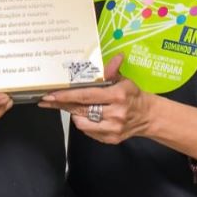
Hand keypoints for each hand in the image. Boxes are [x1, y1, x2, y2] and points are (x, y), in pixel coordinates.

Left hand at [38, 55, 153, 144]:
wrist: (148, 116)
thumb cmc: (133, 96)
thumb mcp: (124, 81)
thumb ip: (112, 72)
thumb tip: (116, 56)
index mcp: (118, 96)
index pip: (86, 96)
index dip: (66, 96)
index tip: (50, 95)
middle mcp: (115, 113)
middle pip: (81, 110)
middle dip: (62, 105)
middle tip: (48, 100)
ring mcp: (113, 128)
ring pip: (82, 124)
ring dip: (75, 114)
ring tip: (75, 107)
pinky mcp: (111, 139)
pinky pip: (89, 132)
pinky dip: (85, 123)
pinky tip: (86, 116)